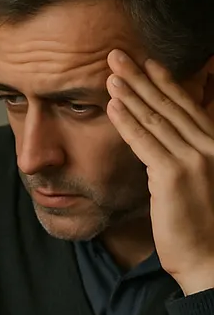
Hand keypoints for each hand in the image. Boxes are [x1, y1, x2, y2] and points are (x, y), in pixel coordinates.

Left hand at [106, 50, 213, 293]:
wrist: (211, 260)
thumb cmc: (202, 229)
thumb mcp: (195, 186)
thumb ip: (180, 163)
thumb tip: (160, 151)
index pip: (188, 107)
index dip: (165, 82)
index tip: (147, 62)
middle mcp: (210, 146)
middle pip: (170, 105)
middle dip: (142, 77)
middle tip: (118, 54)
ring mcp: (194, 158)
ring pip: (156, 118)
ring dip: (130, 93)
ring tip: (110, 73)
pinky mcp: (174, 174)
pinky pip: (146, 141)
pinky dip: (127, 121)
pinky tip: (112, 105)